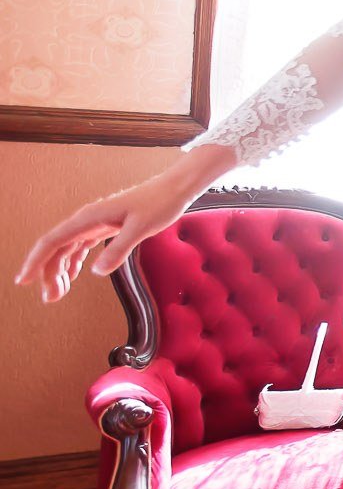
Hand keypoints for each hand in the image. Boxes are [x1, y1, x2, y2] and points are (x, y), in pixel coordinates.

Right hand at [17, 168, 206, 301]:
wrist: (173, 189)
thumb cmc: (159, 204)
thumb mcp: (141, 228)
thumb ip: (119, 249)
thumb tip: (95, 272)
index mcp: (89, 218)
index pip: (52, 241)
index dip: (35, 261)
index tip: (23, 280)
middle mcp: (86, 220)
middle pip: (56, 248)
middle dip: (48, 273)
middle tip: (51, 298)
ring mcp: (94, 223)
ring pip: (67, 248)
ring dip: (60, 270)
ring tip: (58, 293)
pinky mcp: (105, 227)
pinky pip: (81, 246)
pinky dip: (74, 262)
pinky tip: (73, 276)